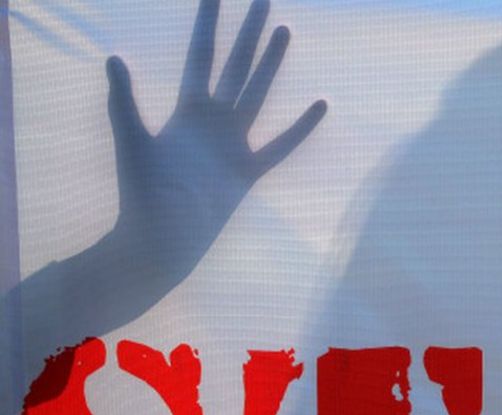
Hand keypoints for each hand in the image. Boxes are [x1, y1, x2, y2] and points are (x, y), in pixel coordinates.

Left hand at [108, 0, 325, 280]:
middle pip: (235, 64)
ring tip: (283, 30)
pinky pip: (280, 145)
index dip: (208, 21)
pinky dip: (301, 127)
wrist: (162, 238)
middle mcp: (214, 120)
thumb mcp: (132, 141)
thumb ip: (124, 100)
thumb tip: (113, 57)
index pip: (201, 54)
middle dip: (248, 30)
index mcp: (187, 109)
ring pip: (258, 93)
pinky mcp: (248, 171)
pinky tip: (320, 103)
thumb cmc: (142, 193)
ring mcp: (234, 143)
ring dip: (270, 63)